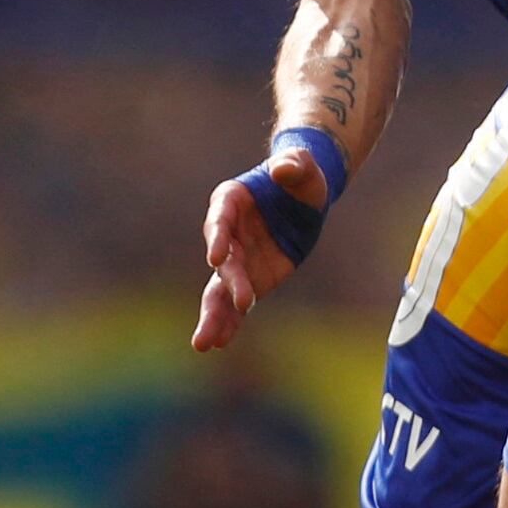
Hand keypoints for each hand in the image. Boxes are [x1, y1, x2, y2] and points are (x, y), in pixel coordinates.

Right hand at [191, 147, 320, 352]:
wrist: (303, 196)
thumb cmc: (299, 174)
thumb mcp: (302, 165)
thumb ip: (292, 165)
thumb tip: (283, 169)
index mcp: (230, 200)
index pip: (220, 219)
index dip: (218, 237)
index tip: (217, 257)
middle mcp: (226, 233)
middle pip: (222, 261)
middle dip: (229, 282)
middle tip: (240, 302)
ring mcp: (236, 260)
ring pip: (220, 290)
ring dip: (214, 314)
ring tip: (205, 343)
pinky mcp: (250, 279)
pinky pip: (235, 303)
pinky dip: (229, 322)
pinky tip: (219, 342)